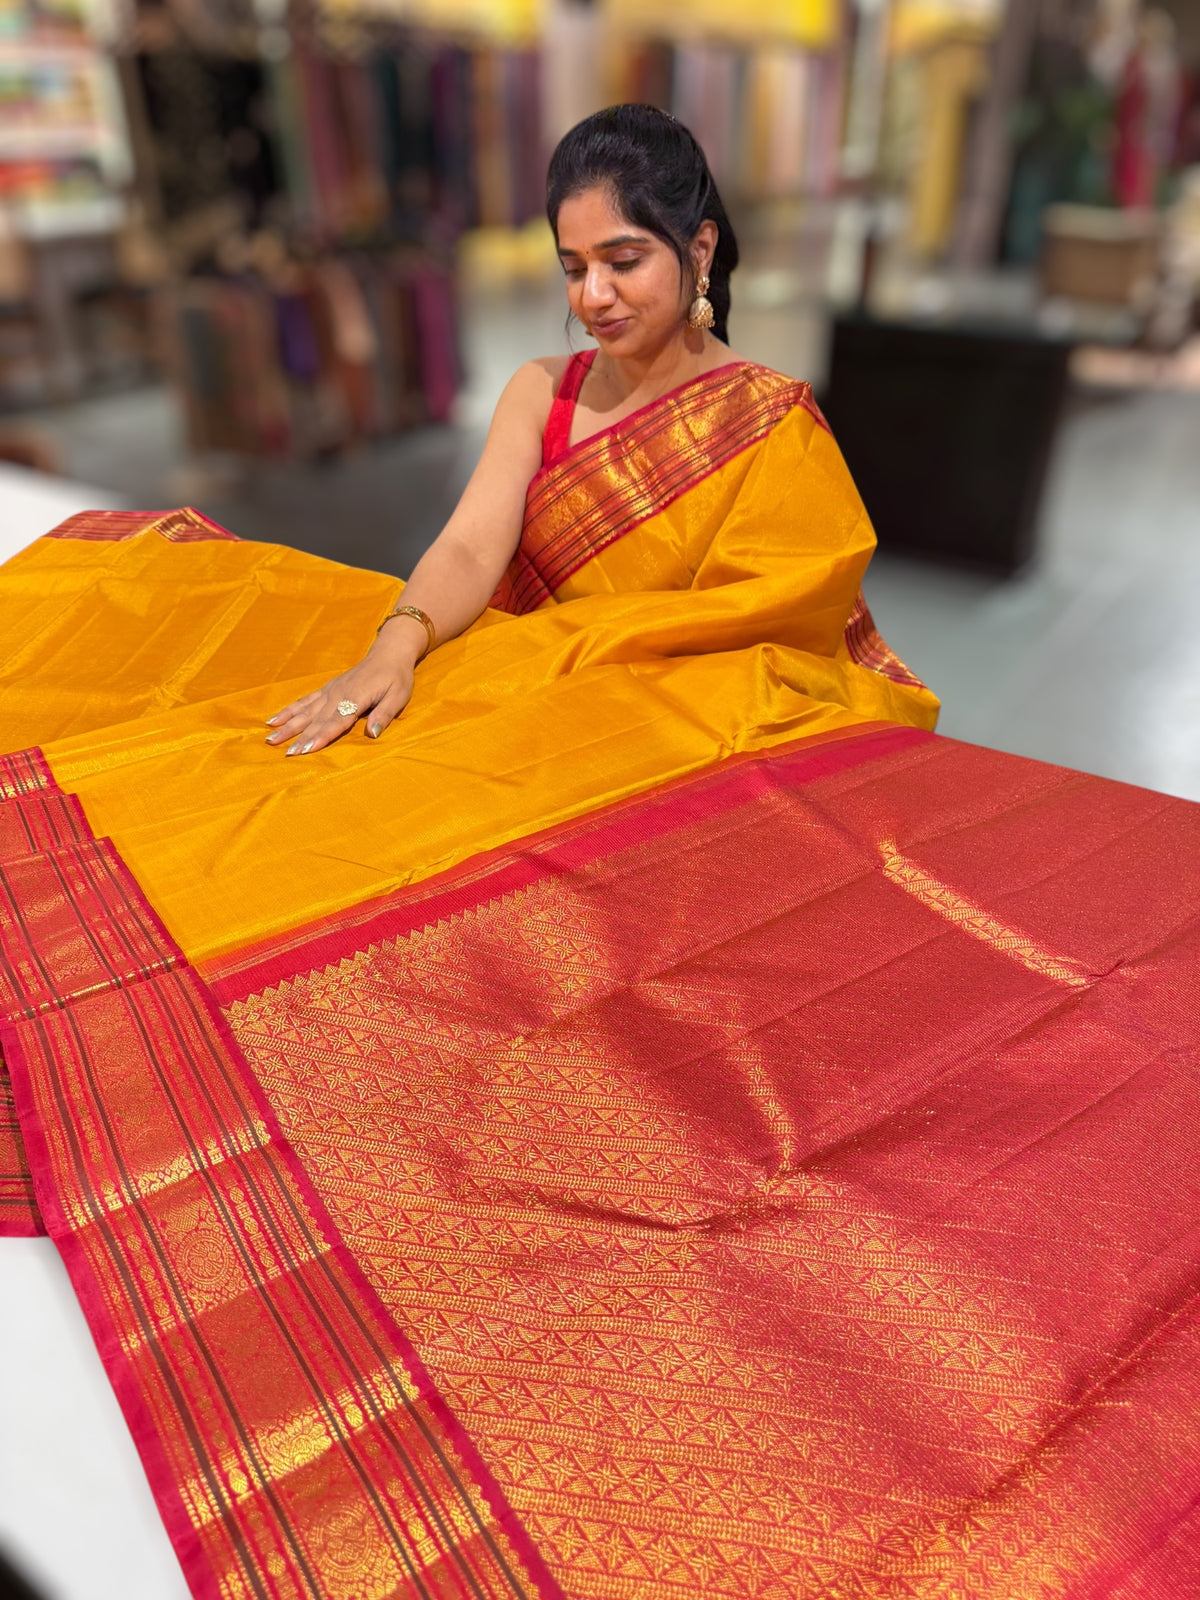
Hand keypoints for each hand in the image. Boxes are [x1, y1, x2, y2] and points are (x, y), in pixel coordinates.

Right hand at [266, 648, 415, 755]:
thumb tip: (372, 734)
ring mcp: (329, 691)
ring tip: (270, 739)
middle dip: (300, 737)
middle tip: (285, 752)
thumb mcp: (398, 696)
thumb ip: (384, 715)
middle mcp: (338, 694)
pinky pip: (304, 701)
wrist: (388, 653)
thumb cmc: (396, 678)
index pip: (336, 721)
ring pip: (305, 711)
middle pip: (316, 720)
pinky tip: (274, 720)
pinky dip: (288, 711)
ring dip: (288, 726)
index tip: (306, 749)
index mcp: (356, 697)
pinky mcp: (326, 689)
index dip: (321, 736)